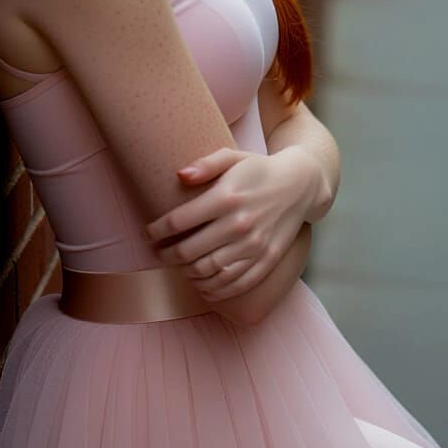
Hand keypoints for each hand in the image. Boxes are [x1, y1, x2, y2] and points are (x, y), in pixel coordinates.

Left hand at [142, 147, 316, 300]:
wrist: (299, 186)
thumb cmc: (258, 170)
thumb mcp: (233, 157)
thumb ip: (205, 164)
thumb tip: (179, 176)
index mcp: (226, 197)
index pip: (179, 221)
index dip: (157, 230)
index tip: (148, 233)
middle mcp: (239, 223)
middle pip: (189, 251)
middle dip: (167, 255)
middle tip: (159, 253)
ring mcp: (254, 245)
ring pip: (208, 271)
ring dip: (186, 273)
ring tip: (178, 267)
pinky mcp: (266, 260)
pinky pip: (233, 284)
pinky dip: (212, 290)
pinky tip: (201, 284)